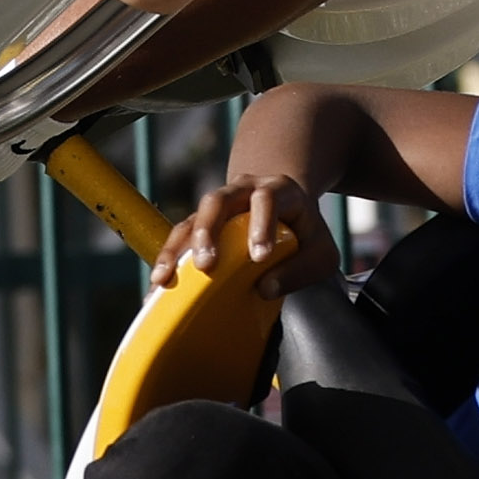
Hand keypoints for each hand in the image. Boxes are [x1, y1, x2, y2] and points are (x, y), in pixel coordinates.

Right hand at [158, 169, 329, 295]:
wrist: (284, 208)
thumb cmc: (306, 233)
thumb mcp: (321, 251)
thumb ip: (303, 269)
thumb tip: (265, 288)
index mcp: (279, 190)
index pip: (267, 199)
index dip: (262, 225)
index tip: (259, 257)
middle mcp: (243, 190)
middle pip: (218, 200)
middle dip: (209, 232)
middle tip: (206, 265)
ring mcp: (218, 205)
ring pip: (192, 217)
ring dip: (178, 247)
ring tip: (165, 278)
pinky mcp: (201, 223)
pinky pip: (180, 236)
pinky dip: (168, 260)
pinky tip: (157, 286)